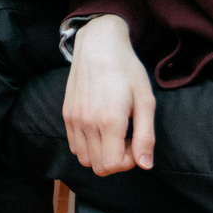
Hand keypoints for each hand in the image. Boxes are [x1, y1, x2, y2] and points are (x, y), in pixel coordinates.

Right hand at [63, 16, 155, 174]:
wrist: (98, 45)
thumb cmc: (126, 70)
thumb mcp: (145, 101)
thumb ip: (146, 136)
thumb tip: (145, 165)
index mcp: (110, 121)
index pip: (112, 165)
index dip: (128, 162)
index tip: (135, 143)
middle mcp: (87, 123)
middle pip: (98, 166)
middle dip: (116, 160)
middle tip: (127, 140)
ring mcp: (73, 119)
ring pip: (84, 158)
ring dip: (101, 154)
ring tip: (113, 134)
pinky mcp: (66, 113)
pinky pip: (74, 145)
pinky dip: (88, 146)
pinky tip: (100, 127)